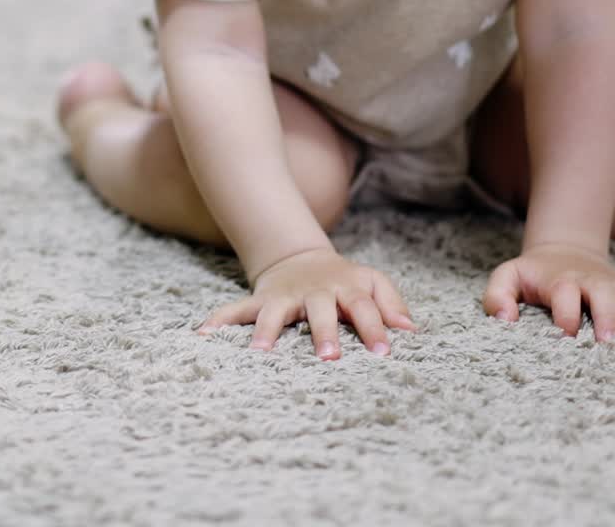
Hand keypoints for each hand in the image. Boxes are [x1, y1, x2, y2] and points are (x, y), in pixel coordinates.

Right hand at [198, 246, 415, 357]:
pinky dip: (219, 321)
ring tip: (260, 352)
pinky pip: (236, 310)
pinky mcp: (261, 301)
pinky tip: (203, 335)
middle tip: (329, 357)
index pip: (364, 307)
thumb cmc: (344, 280)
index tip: (383, 352)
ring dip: (267, 330)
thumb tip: (411, 331)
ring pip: (275, 313)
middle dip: (324, 332)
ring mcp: (285, 297)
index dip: (374, 328)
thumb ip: (392, 302)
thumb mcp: (371, 281)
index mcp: (346, 288)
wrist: (299, 256)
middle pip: (321, 310)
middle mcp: (315, 292)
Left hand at [483, 243, 614, 340]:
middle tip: (607, 343)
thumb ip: (496, 297)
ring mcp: (614, 285)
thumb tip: (505, 320)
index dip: (566, 316)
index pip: (565, 293)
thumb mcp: (508, 278)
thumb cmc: (534, 276)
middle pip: (605, 294)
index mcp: (559, 281)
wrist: (562, 253)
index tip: (565, 335)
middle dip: (608, 319)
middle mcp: (590, 282)